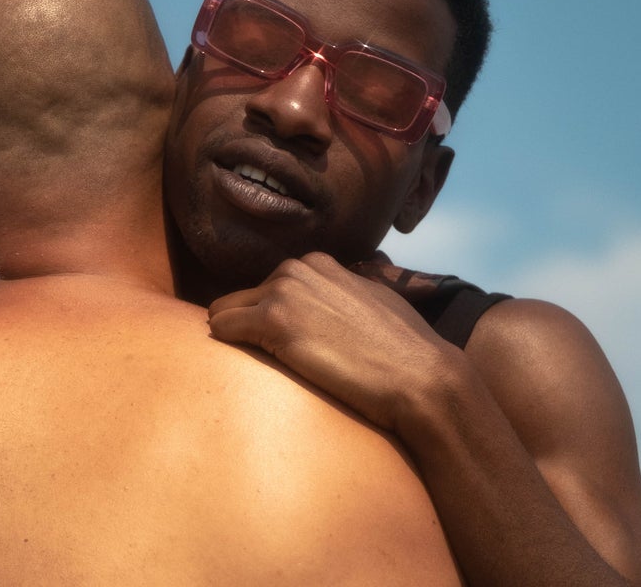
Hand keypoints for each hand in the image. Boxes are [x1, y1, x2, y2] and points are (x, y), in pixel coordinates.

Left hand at [207, 251, 458, 433]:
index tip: (287, 343)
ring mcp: (283, 292)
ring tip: (264, 367)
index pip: (268, 286)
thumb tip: (337, 296)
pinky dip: (227, 349)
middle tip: (274, 361)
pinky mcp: (272, 321)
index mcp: (317, 263)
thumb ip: (345, 290)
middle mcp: (296, 269)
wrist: (420, 377)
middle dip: (250, 327)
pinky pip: (220, 329)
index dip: (272, 317)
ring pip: (223, 312)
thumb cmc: (403, 349)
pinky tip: (253, 369)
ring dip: (236, 339)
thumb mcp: (373, 299)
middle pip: (242, 298)